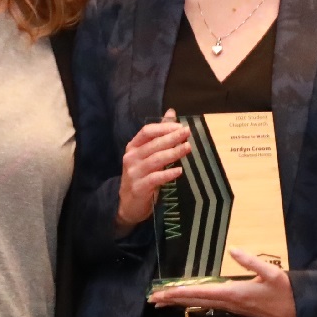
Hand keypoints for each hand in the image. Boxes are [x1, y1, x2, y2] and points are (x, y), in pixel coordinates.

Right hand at [114, 111, 189, 236]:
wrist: (128, 205)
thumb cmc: (141, 176)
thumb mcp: (147, 154)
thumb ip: (159, 134)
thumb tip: (171, 112)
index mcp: (133, 147)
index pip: (147, 131)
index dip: (163, 127)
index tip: (180, 126)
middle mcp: (131, 158)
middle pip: (153, 144)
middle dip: (172, 137)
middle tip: (187, 133)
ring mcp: (134, 173)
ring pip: (155, 160)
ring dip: (173, 153)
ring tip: (187, 148)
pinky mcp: (139, 188)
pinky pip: (155, 179)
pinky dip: (167, 174)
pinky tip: (179, 170)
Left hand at [147, 248, 296, 316]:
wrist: (296, 311)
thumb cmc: (285, 291)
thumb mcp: (272, 273)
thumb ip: (251, 260)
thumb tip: (232, 249)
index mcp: (235, 294)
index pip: (202, 293)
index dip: (181, 292)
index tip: (164, 292)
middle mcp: (229, 303)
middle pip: (195, 301)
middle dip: (173, 300)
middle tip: (152, 298)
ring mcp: (231, 307)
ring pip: (199, 304)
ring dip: (180, 302)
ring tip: (161, 301)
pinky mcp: (234, 307)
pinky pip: (207, 304)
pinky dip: (193, 302)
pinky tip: (185, 300)